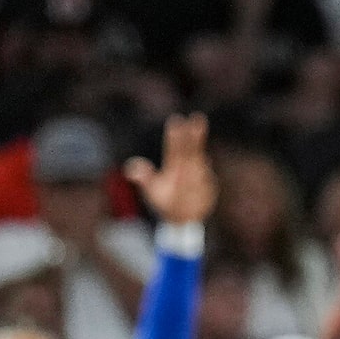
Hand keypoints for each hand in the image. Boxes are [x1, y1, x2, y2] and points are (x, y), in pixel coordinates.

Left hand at [123, 112, 215, 227]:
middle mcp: (188, 167)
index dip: (175, 136)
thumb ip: (145, 178)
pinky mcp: (209, 187)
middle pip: (190, 149)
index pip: (174, 147)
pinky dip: (203, 178)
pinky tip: (200, 176)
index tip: (175, 121)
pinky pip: (207, 181)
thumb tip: (130, 168)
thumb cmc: (166, 201)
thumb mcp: (152, 191)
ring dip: (198, 156)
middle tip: (197, 119)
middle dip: (193, 135)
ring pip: (200, 164)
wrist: (183, 219)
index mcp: (173, 164)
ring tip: (193, 153)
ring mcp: (200, 177)